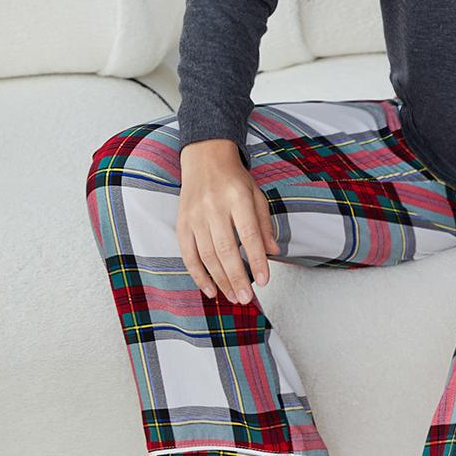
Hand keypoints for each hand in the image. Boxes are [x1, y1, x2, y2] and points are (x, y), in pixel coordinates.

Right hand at [176, 140, 280, 302]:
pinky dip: (198, 275)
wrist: (204, 157)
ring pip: (206, 255)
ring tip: (233, 297)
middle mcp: (214, 206)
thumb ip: (264, 223)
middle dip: (237, 277)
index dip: (257, 260)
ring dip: (220, 280)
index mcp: (237, 197)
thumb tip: (272, 252)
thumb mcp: (256, 194)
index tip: (264, 281)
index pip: (249, 234)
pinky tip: (210, 290)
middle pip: (225, 249)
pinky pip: (188, 254)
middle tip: (247, 298)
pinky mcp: (182, 222)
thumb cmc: (235, 179)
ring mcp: (195, 215)